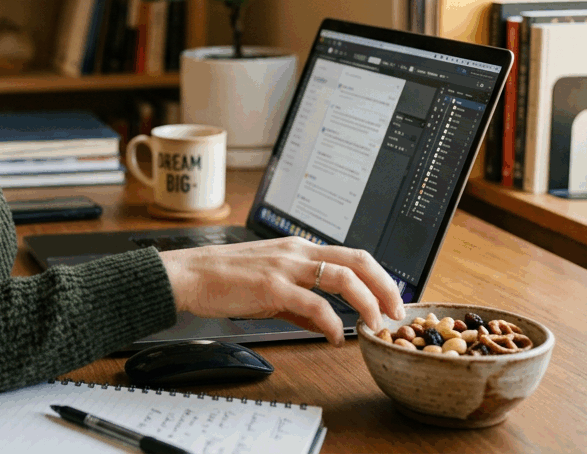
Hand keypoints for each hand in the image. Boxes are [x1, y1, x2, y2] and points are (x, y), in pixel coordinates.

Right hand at [158, 236, 404, 345]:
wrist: (191, 276)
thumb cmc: (225, 280)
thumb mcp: (269, 286)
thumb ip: (300, 303)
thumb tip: (327, 323)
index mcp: (297, 248)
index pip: (352, 255)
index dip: (379, 276)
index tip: (391, 300)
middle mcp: (296, 252)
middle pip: (357, 261)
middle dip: (384, 287)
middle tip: (395, 313)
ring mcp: (285, 267)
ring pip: (343, 277)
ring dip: (367, 303)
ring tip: (373, 326)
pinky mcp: (272, 286)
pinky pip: (315, 305)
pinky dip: (333, 323)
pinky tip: (335, 337)